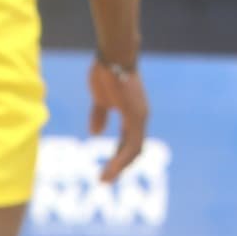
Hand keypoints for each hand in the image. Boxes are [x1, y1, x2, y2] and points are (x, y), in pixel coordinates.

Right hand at [89, 58, 150, 181]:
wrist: (112, 55)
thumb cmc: (106, 72)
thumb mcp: (101, 99)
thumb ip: (100, 115)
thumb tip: (96, 132)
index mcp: (133, 115)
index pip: (130, 142)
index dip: (118, 157)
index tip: (106, 170)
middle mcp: (140, 118)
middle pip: (134, 150)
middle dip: (119, 167)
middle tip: (104, 181)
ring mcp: (139, 117)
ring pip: (134, 151)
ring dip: (119, 167)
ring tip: (104, 179)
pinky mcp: (135, 115)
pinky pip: (131, 144)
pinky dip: (121, 159)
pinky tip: (111, 168)